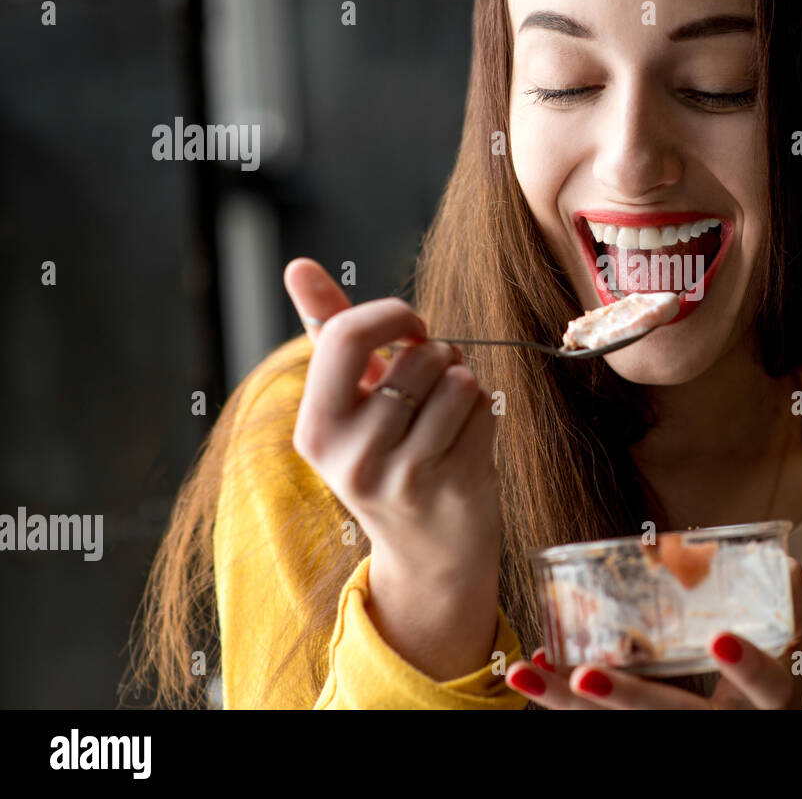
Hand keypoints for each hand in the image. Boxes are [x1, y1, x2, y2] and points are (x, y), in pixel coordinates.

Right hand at [283, 256, 503, 680]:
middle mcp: (350, 456)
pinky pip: (482, 407)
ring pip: (456, 378)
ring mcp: (401, 475)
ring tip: (449, 412)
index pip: (347, 337)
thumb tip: (297, 265)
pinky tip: (467, 438)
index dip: (393, 315)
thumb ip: (327, 330)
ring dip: (464, 382)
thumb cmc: (389, 458)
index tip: (412, 327)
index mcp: (315, 429)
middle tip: (435, 382)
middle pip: (416, 355)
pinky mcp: (451, 485)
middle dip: (439, 353)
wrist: (430, 554)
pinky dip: (485, 410)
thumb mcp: (349, 402)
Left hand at [505, 556, 801, 708]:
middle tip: (585, 676)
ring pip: (621, 730)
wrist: (757, 716)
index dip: (747, 667)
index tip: (719, 640)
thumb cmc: (780, 666)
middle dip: (626, 700)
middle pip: (673, 721)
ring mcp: (683, 733)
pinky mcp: (647, 728)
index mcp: (768, 702)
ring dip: (566, 703)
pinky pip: (599, 721)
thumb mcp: (801, 638)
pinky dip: (561, 698)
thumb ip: (792, 599)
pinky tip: (535, 668)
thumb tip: (780, 557)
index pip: (768, 687)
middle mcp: (725, 725)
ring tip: (526, 671)